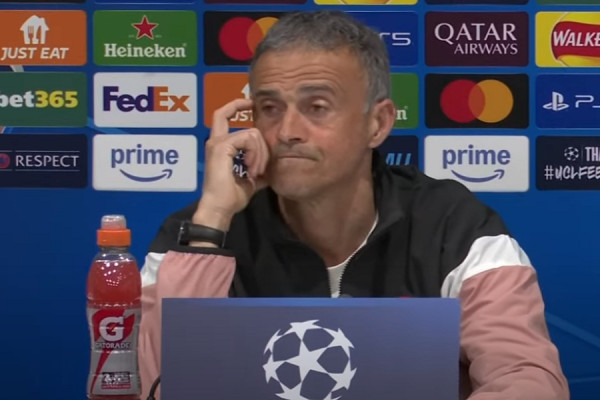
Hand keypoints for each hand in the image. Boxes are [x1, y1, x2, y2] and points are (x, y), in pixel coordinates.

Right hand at [193, 98, 268, 230]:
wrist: (220, 208)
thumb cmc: (231, 198)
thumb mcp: (251, 181)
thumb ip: (259, 169)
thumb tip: (272, 169)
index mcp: (220, 147)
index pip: (223, 116)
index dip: (236, 105)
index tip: (251, 104)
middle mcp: (215, 141)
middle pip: (225, 111)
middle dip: (243, 110)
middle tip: (260, 151)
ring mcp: (217, 143)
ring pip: (251, 132)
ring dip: (261, 153)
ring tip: (256, 171)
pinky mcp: (221, 147)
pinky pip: (248, 139)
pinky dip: (256, 155)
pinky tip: (252, 170)